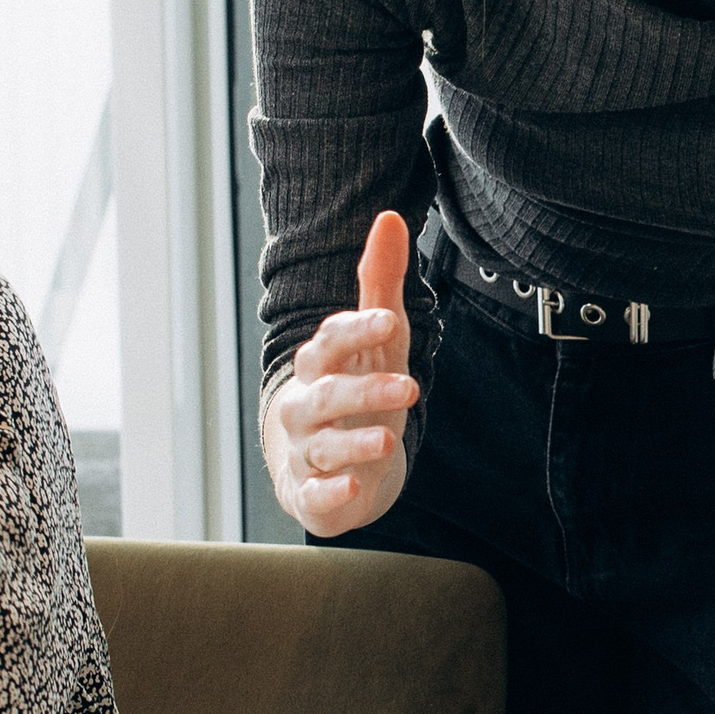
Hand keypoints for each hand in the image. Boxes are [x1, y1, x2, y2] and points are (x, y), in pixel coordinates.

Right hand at [266, 212, 420, 537]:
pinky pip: (316, 495)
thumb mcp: (376, 340)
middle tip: (410, 388)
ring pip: (321, 446)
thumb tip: (390, 218)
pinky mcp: (313, 494)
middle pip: (325, 394)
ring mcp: (307, 451)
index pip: (330, 342)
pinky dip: (331, 493)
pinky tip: (352, 488)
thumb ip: (380, 283)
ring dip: (351, 443)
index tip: (388, 322)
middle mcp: (304, 406)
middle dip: (364, 391)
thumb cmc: (355, 389)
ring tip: (385, 442)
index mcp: (319, 365)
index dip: (356, 331)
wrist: (333, 463)